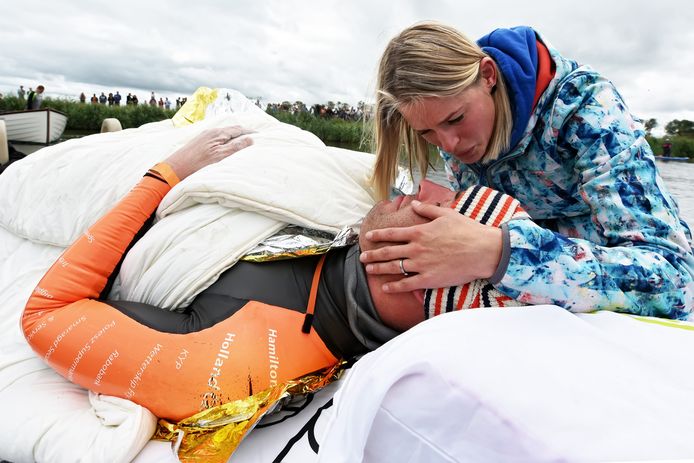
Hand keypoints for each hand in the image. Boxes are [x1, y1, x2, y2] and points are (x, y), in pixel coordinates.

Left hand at [164, 126, 252, 179]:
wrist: (174, 170)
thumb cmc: (197, 165)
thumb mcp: (220, 156)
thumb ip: (236, 147)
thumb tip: (250, 139)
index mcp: (218, 133)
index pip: (239, 129)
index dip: (250, 132)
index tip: (260, 135)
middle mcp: (211, 132)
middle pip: (231, 130)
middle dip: (243, 133)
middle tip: (253, 139)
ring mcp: (204, 136)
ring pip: (224, 134)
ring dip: (234, 137)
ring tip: (242, 144)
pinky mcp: (199, 142)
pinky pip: (217, 138)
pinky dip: (225, 141)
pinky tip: (226, 148)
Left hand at [360, 200, 502, 291]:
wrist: (482, 250)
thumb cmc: (467, 230)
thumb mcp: (447, 214)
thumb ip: (427, 209)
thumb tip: (414, 203)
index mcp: (419, 232)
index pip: (392, 234)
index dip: (378, 236)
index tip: (368, 238)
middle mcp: (416, 248)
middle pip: (388, 252)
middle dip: (373, 254)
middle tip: (362, 258)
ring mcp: (421, 264)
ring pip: (394, 267)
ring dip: (379, 269)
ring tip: (368, 270)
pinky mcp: (429, 279)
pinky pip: (407, 284)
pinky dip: (394, 286)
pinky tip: (385, 288)